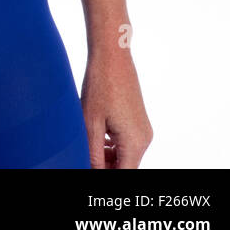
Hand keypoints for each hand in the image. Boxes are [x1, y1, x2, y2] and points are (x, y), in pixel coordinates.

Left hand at [81, 49, 153, 168]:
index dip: (103, 173)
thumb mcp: (90, 123)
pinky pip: (127, 143)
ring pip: (126, 155)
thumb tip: (92, 170)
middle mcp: (144, 139)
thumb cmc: (100, 85)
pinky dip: (113, 145)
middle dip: (105, 166)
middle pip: (125, 166)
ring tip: (88, 144)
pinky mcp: (139, 121)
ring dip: (108, 157)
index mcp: (134, 143)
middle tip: (85, 156)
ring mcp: (144, 130)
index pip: (122, 174)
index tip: (87, 164)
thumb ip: (93, 153)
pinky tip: (97, 135)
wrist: (112, 55)